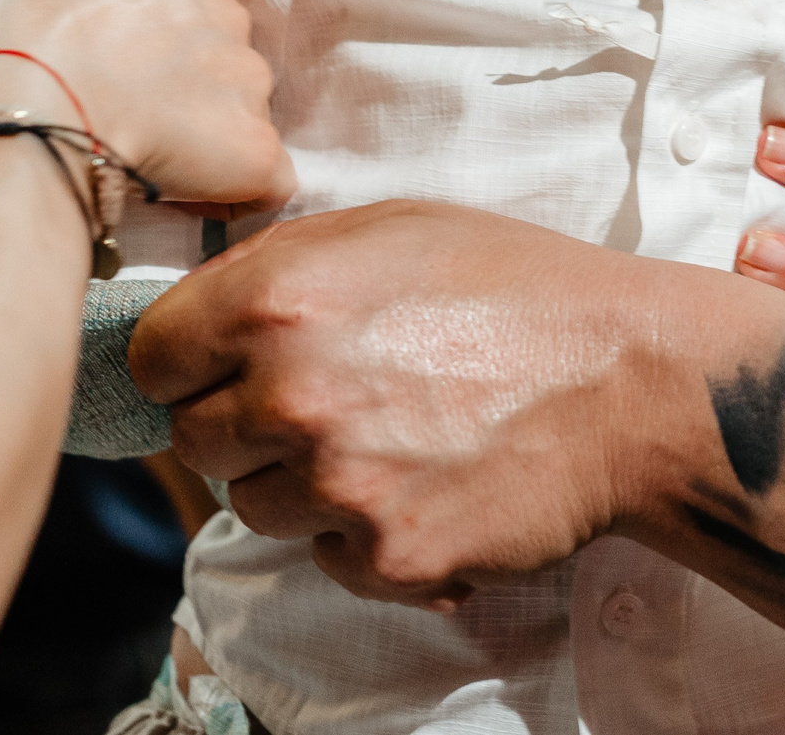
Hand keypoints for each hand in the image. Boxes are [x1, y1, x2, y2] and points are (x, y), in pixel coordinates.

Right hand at [0, 0, 293, 218]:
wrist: (38, 115)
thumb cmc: (7, 56)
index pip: (172, 11)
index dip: (143, 54)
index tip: (107, 87)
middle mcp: (221, 17)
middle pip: (214, 60)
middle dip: (181, 96)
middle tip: (125, 132)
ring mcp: (246, 84)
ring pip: (241, 118)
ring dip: (207, 146)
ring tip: (147, 173)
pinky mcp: (259, 150)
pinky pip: (265, 181)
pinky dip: (239, 198)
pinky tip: (194, 209)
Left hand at [132, 203, 686, 605]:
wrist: (632, 382)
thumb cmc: (518, 288)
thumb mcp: (395, 226)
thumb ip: (281, 261)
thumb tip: (197, 305)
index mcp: (281, 297)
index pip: (151, 358)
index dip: (188, 361)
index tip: (225, 366)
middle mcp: (293, 393)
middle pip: (194, 440)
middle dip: (246, 423)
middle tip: (329, 400)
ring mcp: (337, 484)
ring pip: (255, 504)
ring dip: (303, 480)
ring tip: (392, 434)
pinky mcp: (385, 557)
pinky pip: (325, 556)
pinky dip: (363, 530)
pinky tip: (427, 479)